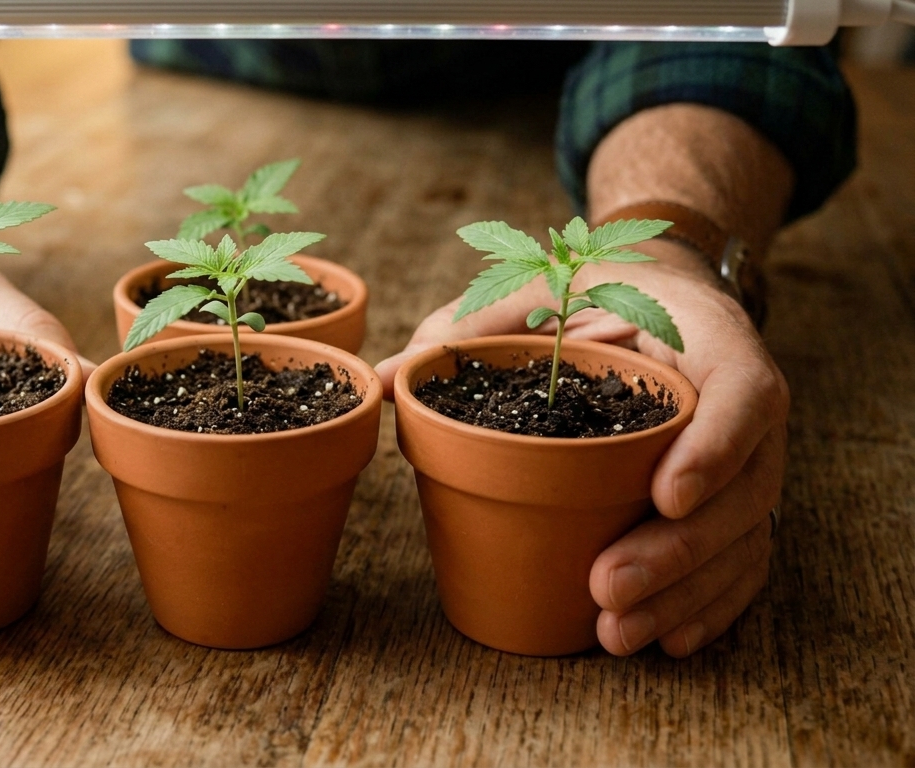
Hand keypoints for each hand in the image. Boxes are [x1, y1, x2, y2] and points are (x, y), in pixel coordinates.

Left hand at [376, 243, 786, 656]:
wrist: (656, 294)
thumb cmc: (591, 292)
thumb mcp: (537, 290)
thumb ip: (472, 328)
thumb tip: (389, 378)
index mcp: (709, 338)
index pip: (743, 394)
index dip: (714, 449)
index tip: (662, 496)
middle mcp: (744, 404)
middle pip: (743, 488)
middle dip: (676, 551)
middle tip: (605, 586)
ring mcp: (748, 458)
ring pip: (743, 538)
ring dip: (684, 595)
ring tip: (617, 635)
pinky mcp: (736, 499)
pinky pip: (744, 559)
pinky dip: (710, 605)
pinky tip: (667, 641)